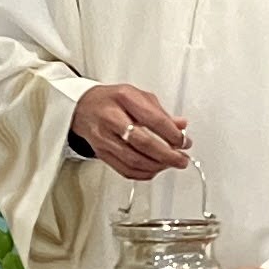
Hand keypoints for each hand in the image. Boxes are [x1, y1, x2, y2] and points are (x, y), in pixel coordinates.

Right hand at [72, 81, 192, 180]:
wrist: (84, 107)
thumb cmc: (112, 100)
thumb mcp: (138, 96)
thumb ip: (161, 112)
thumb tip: (181, 126)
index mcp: (124, 98)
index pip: (154, 120)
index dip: (173, 135)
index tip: (184, 142)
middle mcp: (111, 118)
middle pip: (143, 143)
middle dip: (167, 155)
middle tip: (181, 159)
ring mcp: (104, 138)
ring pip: (134, 160)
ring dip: (157, 166)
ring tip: (170, 164)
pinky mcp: (101, 153)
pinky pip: (125, 170)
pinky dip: (143, 173)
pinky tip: (154, 169)